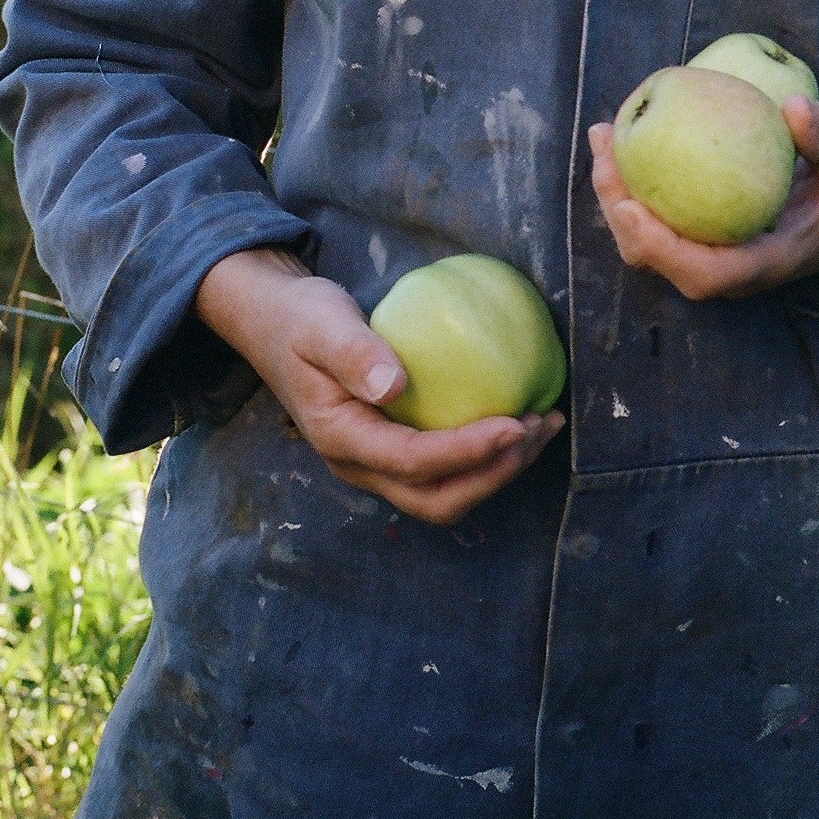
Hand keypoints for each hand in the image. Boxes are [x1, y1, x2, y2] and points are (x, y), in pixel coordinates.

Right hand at [193, 248, 562, 526]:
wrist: (276, 327)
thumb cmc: (302, 319)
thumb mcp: (320, 324)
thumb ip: (353, 353)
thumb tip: (394, 386)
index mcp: (341, 438)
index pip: (413, 461)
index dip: (468, 452)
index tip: (516, 424)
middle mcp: (360, 466)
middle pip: (436, 499)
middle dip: (495, 474)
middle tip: (539, 428)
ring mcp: (376, 466)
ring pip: (445, 495)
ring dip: (498, 471)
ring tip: (542, 424)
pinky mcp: (393, 453)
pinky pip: (445, 473)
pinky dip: (486, 458)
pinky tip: (519, 420)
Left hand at [590, 93, 818, 301]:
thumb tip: (796, 109)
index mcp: (763, 264)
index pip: (703, 274)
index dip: (662, 249)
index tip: (632, 207)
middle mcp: (727, 268)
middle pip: (654, 257)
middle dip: (618, 207)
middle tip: (607, 144)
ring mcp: (709, 254)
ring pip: (644, 240)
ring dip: (615, 190)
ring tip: (604, 133)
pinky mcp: (700, 235)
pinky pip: (655, 214)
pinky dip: (633, 180)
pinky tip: (623, 133)